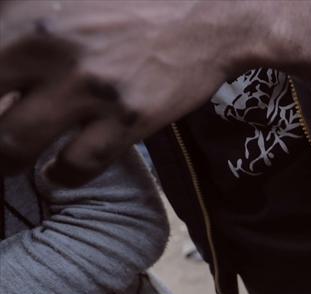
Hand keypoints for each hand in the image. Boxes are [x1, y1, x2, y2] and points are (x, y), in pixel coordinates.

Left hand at [0, 1, 254, 183]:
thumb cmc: (128, 3)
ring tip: (11, 163)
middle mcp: (51, 52)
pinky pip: (77, 164)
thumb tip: (1, 48)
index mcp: (28, 17)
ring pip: (17, 143)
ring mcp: (90, 89)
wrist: (204, 18)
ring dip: (7, 161)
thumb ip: (18, 17)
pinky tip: (58, 171)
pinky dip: (61, 174)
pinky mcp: (127, 119)